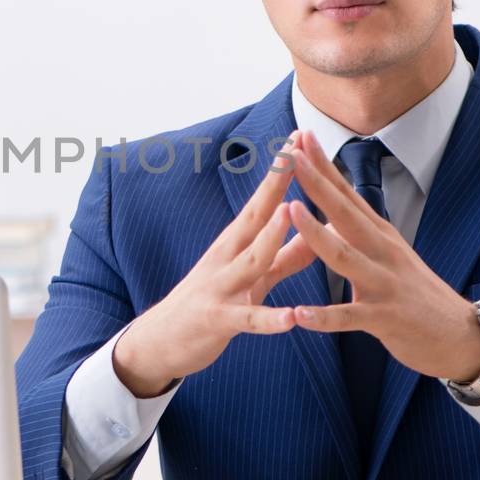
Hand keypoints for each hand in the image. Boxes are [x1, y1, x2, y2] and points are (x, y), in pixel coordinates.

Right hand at [113, 131, 317, 397]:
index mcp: (235, 243)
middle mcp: (226, 257)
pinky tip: (293, 318)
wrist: (160, 341)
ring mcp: (220, 288)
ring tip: (292, 215)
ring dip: (271, 237)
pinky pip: (248, 319)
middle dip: (275, 185)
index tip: (298, 138)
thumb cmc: (212, 303)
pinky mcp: (218, 321)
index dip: (281, 171)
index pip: (262, 200)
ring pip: (250, 260)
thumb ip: (285, 256)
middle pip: (253, 217)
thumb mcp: (252, 277)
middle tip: (295, 154)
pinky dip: (270, 318)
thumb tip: (319, 231)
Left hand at [284, 129, 479, 387]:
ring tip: (290, 211)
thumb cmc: (415, 293)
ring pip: (346, 257)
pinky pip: (350, 317)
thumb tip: (328, 210)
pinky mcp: (386, 318)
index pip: (348, 193)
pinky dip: (324, 317)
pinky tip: (299, 314)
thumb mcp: (388, 254)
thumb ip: (358, 232)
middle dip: (317, 183)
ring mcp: (385, 283)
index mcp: (380, 234)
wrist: (461, 335)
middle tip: (292, 156)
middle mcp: (383, 251)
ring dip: (316, 234)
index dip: (325, 166)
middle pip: (345, 212)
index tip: (301, 135)